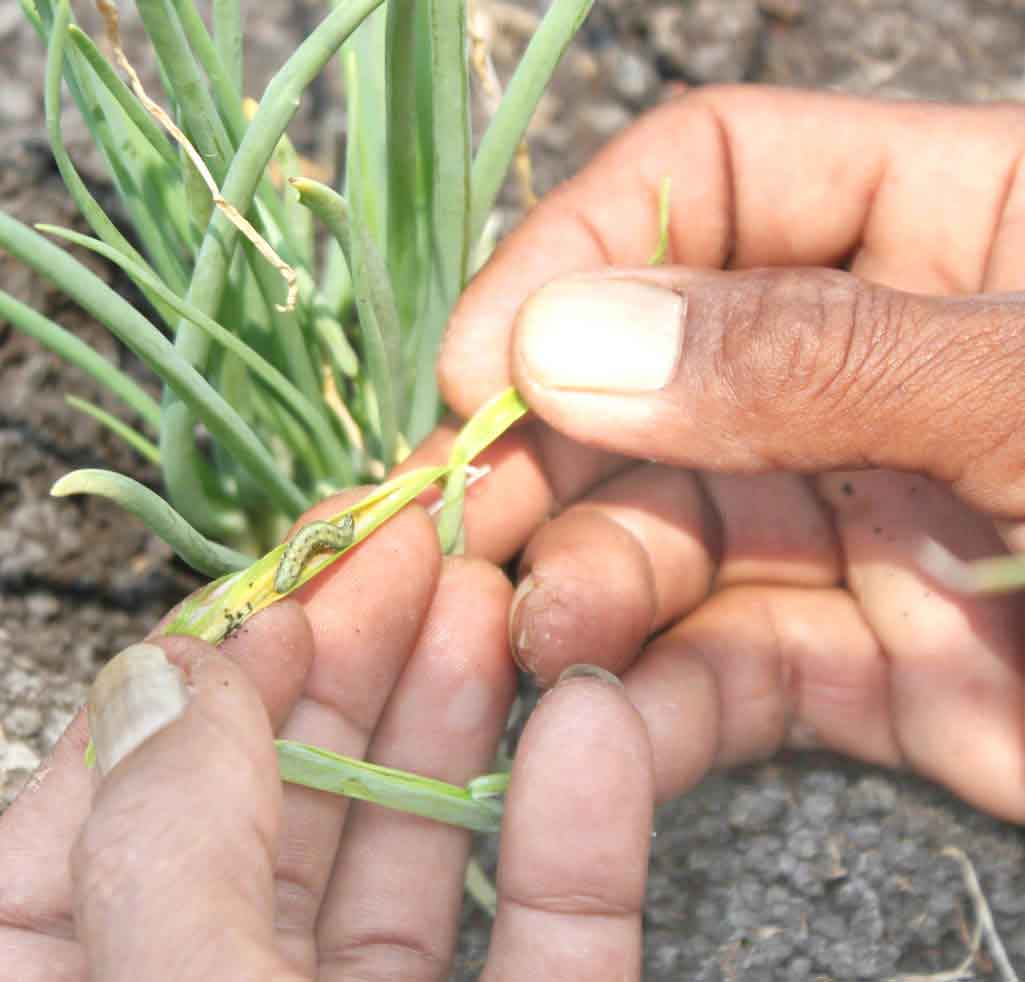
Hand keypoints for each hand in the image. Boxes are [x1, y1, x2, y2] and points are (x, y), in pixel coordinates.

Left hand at [0, 503, 655, 980]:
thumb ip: (162, 855)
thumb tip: (164, 675)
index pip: (59, 855)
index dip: (156, 709)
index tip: (267, 598)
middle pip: (250, 824)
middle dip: (326, 667)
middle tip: (399, 541)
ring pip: (397, 866)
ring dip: (445, 718)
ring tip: (483, 587)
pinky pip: (548, 946)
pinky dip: (579, 837)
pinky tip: (598, 728)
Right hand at [431, 85, 1024, 821]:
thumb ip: (819, 356)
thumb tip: (569, 337)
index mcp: (951, 226)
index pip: (707, 181)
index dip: (578, 254)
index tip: (483, 368)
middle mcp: (882, 366)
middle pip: (651, 372)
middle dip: (551, 447)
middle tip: (466, 527)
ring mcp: (871, 520)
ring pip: (666, 528)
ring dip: (580, 577)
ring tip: (535, 633)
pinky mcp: (876, 670)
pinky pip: (720, 666)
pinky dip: (640, 690)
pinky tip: (589, 708)